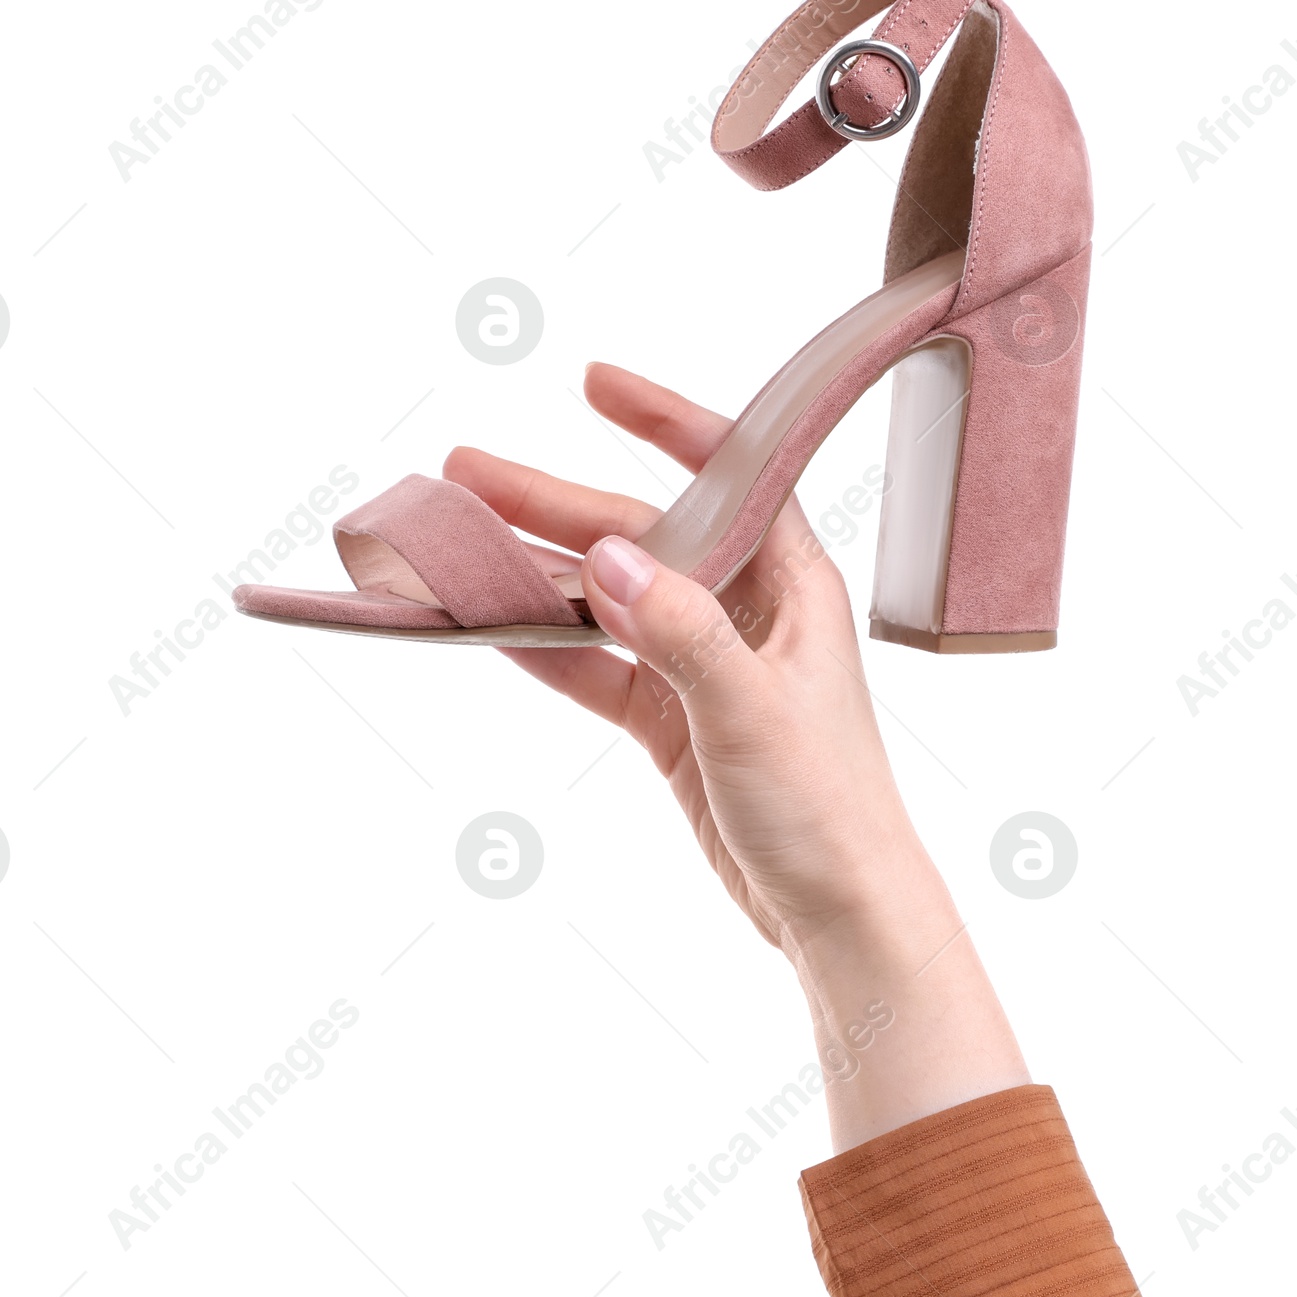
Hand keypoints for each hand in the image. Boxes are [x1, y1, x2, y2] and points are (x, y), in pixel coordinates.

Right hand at [445, 361, 923, 951]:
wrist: (840, 913)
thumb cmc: (828, 806)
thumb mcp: (751, 709)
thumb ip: (679, 631)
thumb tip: (607, 558)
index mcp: (793, 584)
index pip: (731, 475)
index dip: (665, 422)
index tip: (594, 383)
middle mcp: (749, 612)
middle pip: (643, 536)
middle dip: (556, 502)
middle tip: (467, 473)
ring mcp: (706, 667)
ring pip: (611, 603)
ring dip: (539, 577)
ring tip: (456, 548)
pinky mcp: (677, 723)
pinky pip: (602, 670)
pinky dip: (550, 650)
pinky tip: (491, 630)